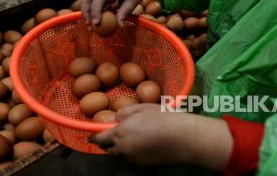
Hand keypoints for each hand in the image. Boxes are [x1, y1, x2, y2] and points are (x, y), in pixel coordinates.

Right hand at [81, 0, 154, 26]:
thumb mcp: (134, 0)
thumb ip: (125, 12)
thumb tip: (119, 26)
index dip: (95, 11)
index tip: (96, 23)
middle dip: (86, 11)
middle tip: (89, 25)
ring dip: (87, 10)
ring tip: (90, 23)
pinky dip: (92, 7)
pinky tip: (96, 17)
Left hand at [89, 104, 232, 170]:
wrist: (184, 138)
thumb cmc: (164, 118)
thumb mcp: (142, 108)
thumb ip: (124, 113)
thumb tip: (116, 118)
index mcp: (120, 133)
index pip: (99, 139)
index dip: (94, 137)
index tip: (92, 136)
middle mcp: (123, 149)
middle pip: (109, 149)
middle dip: (108, 143)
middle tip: (114, 135)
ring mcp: (134, 160)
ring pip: (122, 154)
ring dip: (122, 148)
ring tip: (135, 138)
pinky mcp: (145, 167)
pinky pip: (134, 159)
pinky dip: (134, 153)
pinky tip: (146, 145)